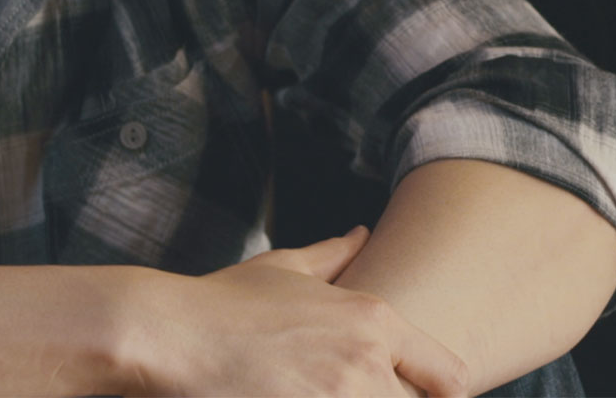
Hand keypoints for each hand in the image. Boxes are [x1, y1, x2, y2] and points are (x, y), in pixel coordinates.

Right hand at [118, 226, 468, 395]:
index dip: (441, 395)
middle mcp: (366, 360)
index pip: (449, 375)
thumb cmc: (220, 303)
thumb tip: (362, 234)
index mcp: (374, 321)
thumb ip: (334, 254)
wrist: (166, 333)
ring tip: (320, 396)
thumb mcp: (284, 268)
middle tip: (355, 395)